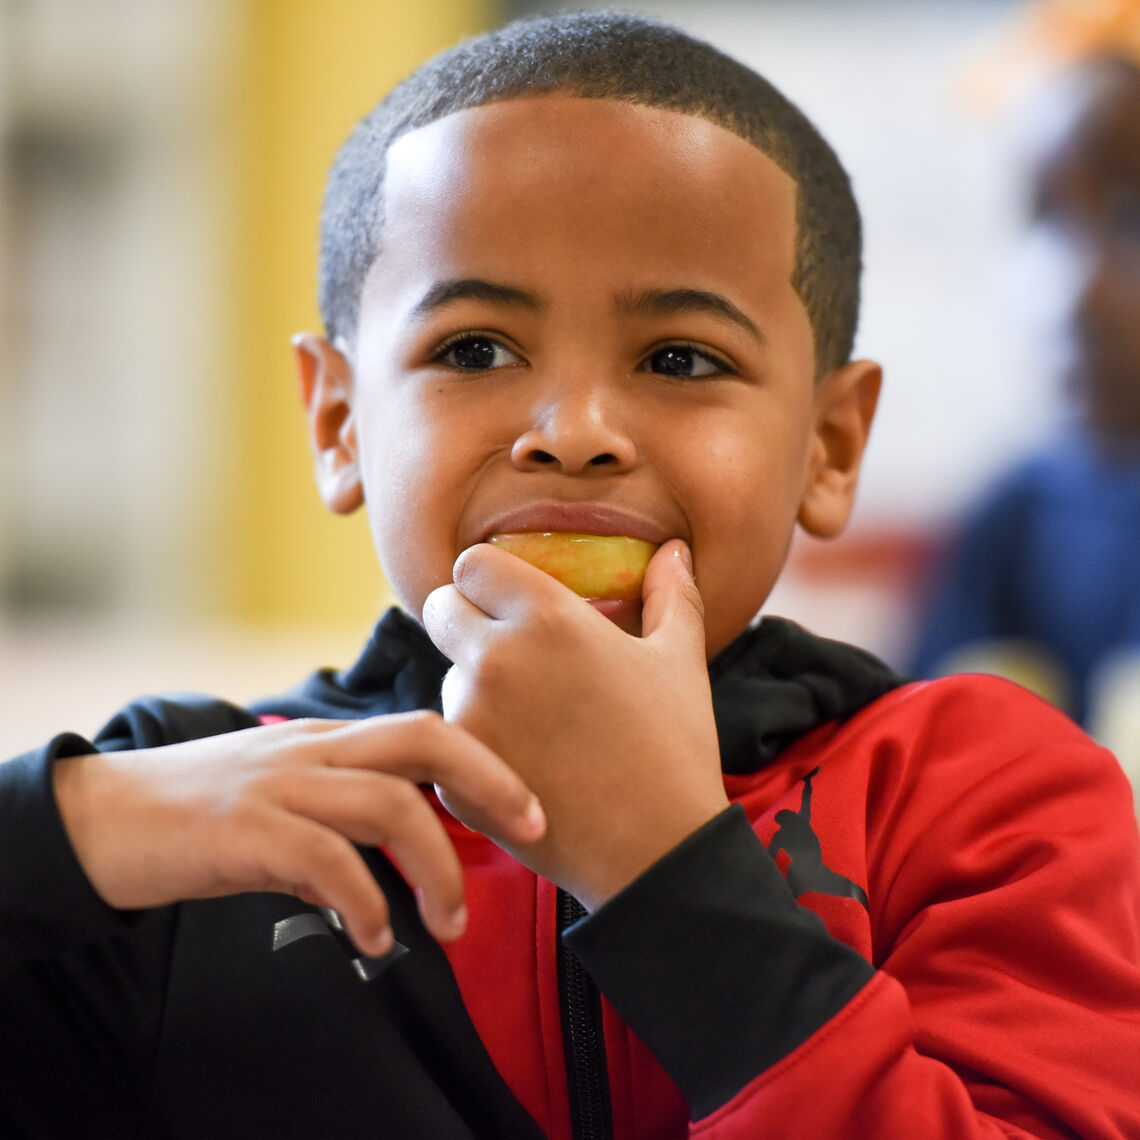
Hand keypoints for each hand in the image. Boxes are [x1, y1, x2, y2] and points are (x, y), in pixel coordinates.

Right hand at [51, 714, 545, 954]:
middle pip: (425, 739)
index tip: (528, 808)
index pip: (427, 728)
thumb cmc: (200, 816)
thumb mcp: (281, 809)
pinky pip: (325, 859)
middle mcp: (315, 751)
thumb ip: (335, 830)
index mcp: (330, 743)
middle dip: (491, 781)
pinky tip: (375, 939)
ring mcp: (282, 784)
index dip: (487, 762)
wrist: (101, 820)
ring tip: (447, 926)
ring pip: (388, 804)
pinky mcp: (245, 827)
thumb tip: (380, 881)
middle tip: (531, 831)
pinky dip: (364, 902)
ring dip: (435, 868)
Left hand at [422, 539, 728, 908]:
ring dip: (475, 688)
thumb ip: (671, 594)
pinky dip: (477, 745)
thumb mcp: (681, 660)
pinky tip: (527, 765)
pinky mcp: (452, 773)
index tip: (510, 602)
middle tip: (508, 652)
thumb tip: (673, 549)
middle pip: (441, 608)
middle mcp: (495, 658)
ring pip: (447, 677)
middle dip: (466, 621)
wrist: (656, 850)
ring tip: (536, 723)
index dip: (490, 580)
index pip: (472, 564)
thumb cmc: (675, 747)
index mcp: (547, 617)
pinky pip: (448, 737)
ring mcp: (468, 717)